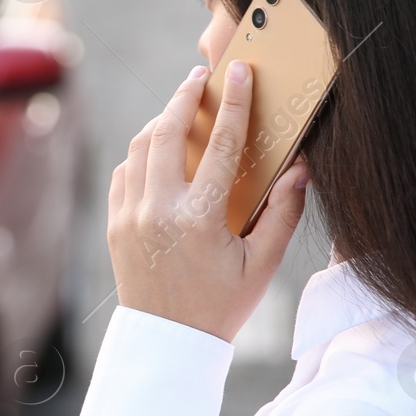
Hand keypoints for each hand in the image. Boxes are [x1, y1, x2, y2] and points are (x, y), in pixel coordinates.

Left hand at [106, 61, 309, 342]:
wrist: (169, 343)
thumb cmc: (222, 305)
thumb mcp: (262, 265)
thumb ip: (283, 213)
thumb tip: (300, 167)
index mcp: (200, 220)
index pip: (221, 146)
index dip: (233, 104)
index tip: (239, 72)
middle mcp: (159, 211)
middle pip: (166, 132)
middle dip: (184, 97)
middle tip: (201, 78)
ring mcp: (131, 216)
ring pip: (139, 148)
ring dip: (161, 121)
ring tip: (182, 109)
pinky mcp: (115, 224)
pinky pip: (124, 172)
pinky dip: (142, 154)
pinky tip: (159, 150)